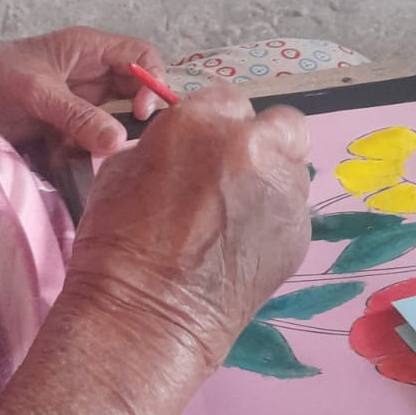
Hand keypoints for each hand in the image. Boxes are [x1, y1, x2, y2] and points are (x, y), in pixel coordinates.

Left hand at [0, 29, 167, 155]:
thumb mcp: (34, 91)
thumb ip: (75, 114)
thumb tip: (117, 140)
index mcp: (88, 50)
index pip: (140, 56)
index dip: (151, 80)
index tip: (142, 111)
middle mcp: (90, 78)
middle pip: (135, 95)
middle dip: (138, 120)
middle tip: (131, 146)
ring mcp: (78, 108)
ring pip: (115, 126)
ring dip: (114, 143)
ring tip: (107, 162)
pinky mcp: (65, 135)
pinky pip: (92, 147)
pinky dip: (92, 158)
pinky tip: (85, 169)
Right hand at [65, 87, 311, 371]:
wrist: (145, 314)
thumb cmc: (116, 243)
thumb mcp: (123, 170)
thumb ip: (171, 145)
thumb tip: (188, 149)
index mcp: (202, 123)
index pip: (228, 100)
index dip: (217, 124)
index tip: (206, 147)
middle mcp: (253, 148)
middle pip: (282, 123)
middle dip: (262, 141)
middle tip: (236, 172)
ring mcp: (283, 192)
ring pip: (293, 168)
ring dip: (271, 180)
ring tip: (238, 215)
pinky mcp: (299, 233)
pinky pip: (293, 211)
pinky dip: (273, 220)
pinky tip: (242, 245)